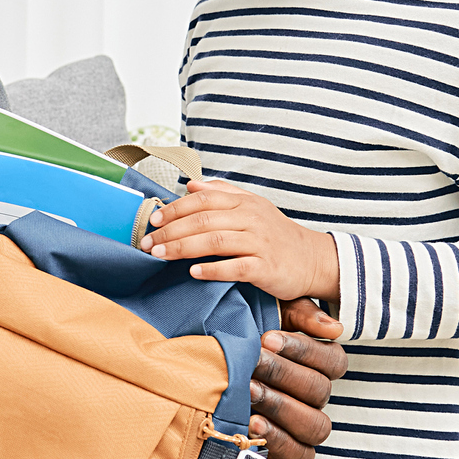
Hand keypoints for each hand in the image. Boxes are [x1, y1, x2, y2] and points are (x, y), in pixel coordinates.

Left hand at [139, 179, 339, 301]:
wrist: (312, 259)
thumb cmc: (275, 234)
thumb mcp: (252, 207)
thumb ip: (222, 193)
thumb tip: (191, 185)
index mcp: (243, 202)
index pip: (202, 200)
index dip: (174, 208)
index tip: (153, 220)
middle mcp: (250, 218)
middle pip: (202, 220)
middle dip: (170, 231)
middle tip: (146, 242)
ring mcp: (259, 242)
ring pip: (214, 241)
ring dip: (182, 248)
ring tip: (159, 255)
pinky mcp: (266, 267)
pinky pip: (235, 267)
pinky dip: (212, 269)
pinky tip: (193, 272)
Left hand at [248, 300, 346, 458]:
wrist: (199, 380)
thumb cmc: (238, 343)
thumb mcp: (264, 317)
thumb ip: (298, 314)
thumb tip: (333, 328)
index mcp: (317, 366)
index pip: (333, 360)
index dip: (305, 349)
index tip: (267, 338)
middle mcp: (316, 399)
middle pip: (320, 390)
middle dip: (283, 374)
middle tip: (252, 362)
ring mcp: (305, 429)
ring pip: (316, 424)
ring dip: (281, 405)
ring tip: (249, 391)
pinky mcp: (289, 454)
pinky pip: (300, 454)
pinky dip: (278, 439)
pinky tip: (252, 422)